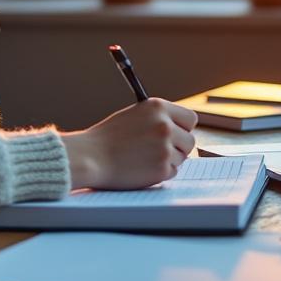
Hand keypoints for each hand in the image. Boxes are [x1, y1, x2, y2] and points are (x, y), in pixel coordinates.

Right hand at [60, 98, 197, 190]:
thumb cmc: (108, 138)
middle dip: (179, 147)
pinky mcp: (162, 169)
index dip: (184, 128)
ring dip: (168, 161)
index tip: (178, 134)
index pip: (190, 119)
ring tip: (144, 159)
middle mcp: (165, 125)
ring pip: (181, 158)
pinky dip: (160, 173)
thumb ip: (158, 119)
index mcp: (158, 107)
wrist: (90, 157)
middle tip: (162, 151)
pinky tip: (141, 168)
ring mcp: (164, 148)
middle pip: (190, 141)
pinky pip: (172, 172)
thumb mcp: (134, 116)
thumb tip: (181, 130)